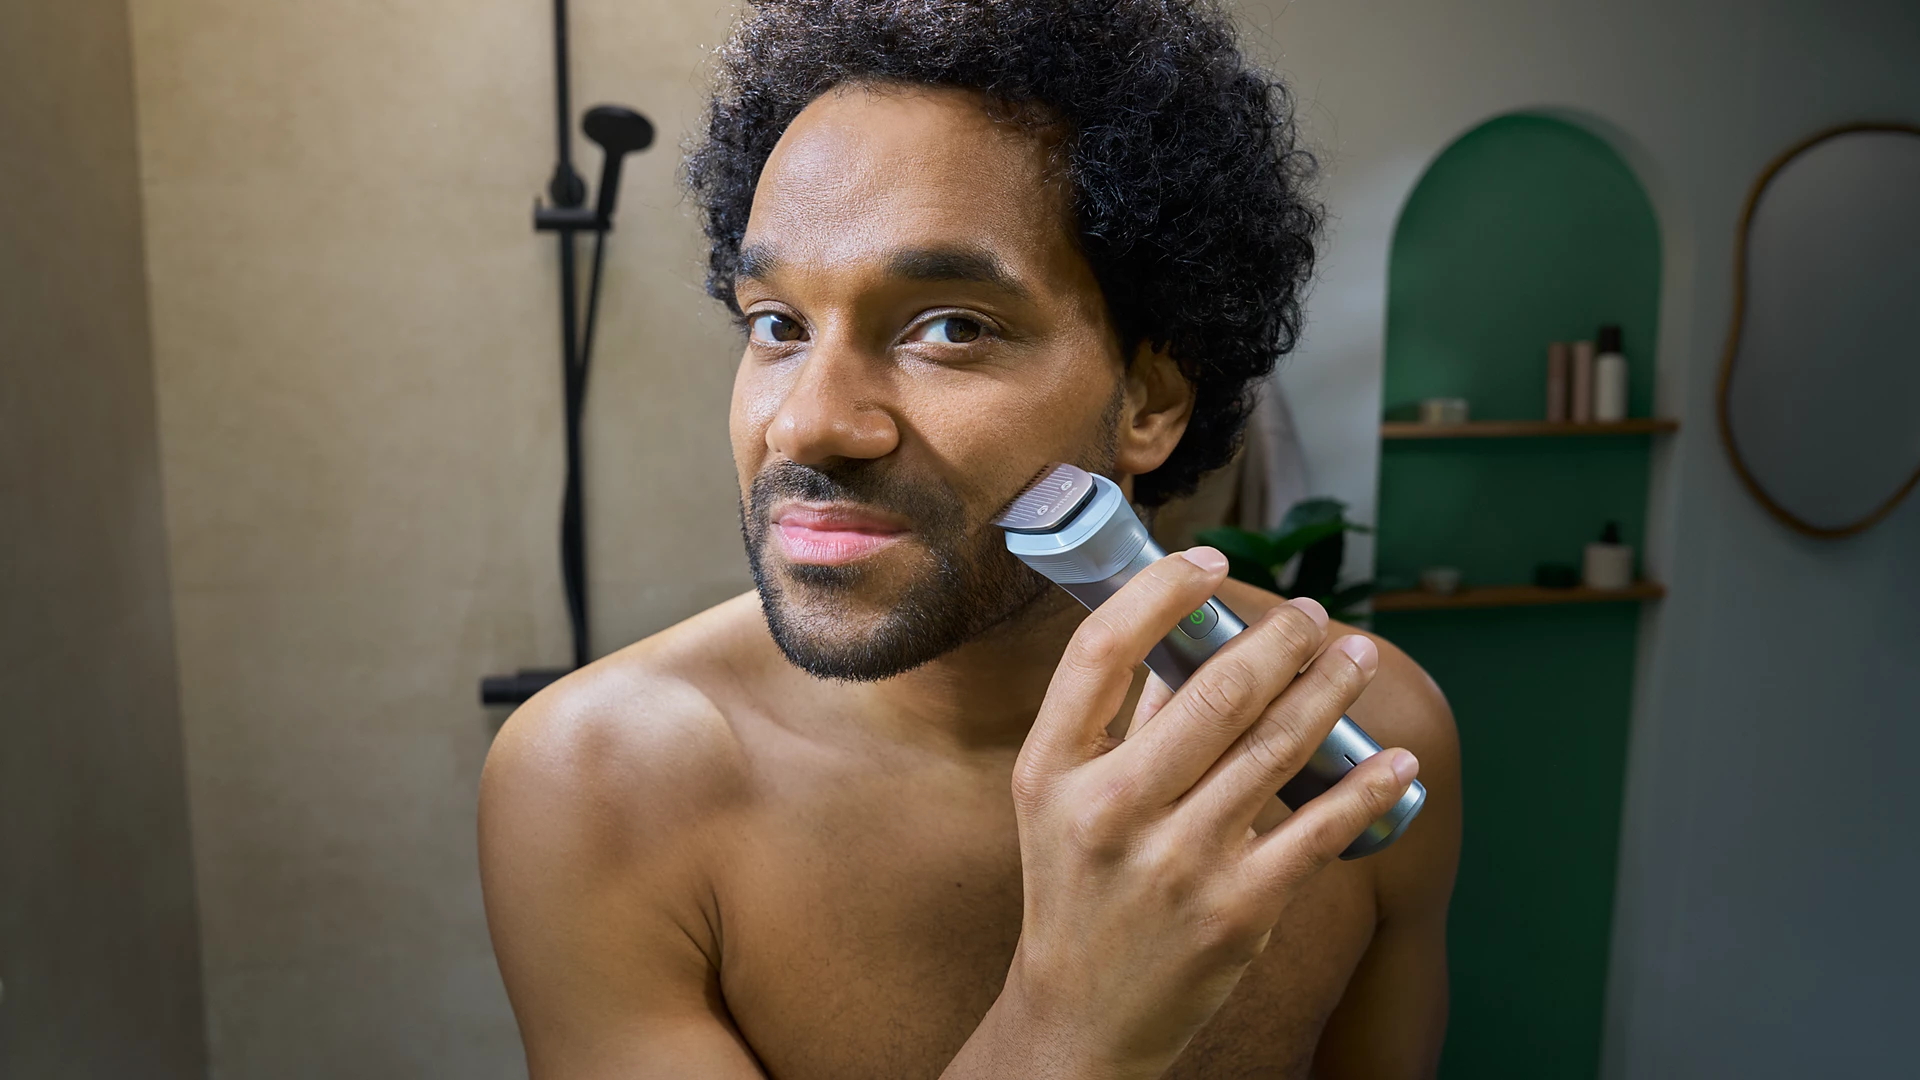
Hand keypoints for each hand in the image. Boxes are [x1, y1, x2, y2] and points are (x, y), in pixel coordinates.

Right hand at [1000, 547, 1419, 1078]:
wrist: (1082, 1014)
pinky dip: (1365, 788)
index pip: (1101, 651)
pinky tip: (1395, 759)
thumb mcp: (1062, 804)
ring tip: (1357, 657)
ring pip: (1274, 749)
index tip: (1208, 560)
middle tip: (1313, 616)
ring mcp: (1176, 862)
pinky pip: (1317, 830)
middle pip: (1210, 692)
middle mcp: (1110, 810)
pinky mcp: (1236, 909)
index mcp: (1052, 769)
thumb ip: (1121, 726)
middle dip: (1278, 640)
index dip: (1159, 592)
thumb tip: (1187, 638)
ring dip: (1328, 691)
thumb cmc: (1077, 888)